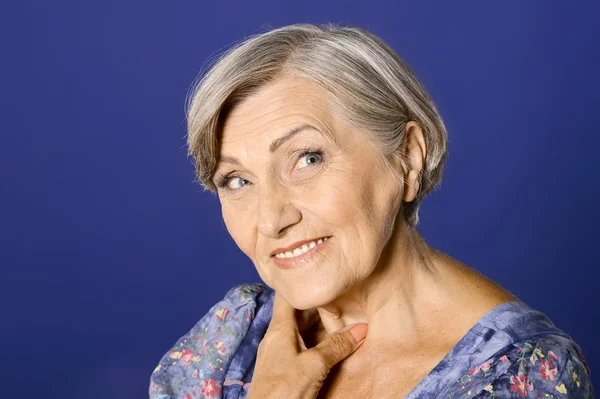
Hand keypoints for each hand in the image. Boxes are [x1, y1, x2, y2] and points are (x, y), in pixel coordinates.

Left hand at [246, 291, 367, 398]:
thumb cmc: (283, 391)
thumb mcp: (314, 365)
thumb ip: (337, 345)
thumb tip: (361, 327)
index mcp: (279, 328)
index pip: (286, 294)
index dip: (299, 280)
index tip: (318, 268)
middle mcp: (277, 337)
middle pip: (298, 312)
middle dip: (319, 303)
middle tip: (343, 293)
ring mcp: (280, 353)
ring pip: (302, 330)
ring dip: (320, 324)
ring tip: (344, 314)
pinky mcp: (285, 369)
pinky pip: (303, 347)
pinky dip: (318, 341)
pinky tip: (333, 344)